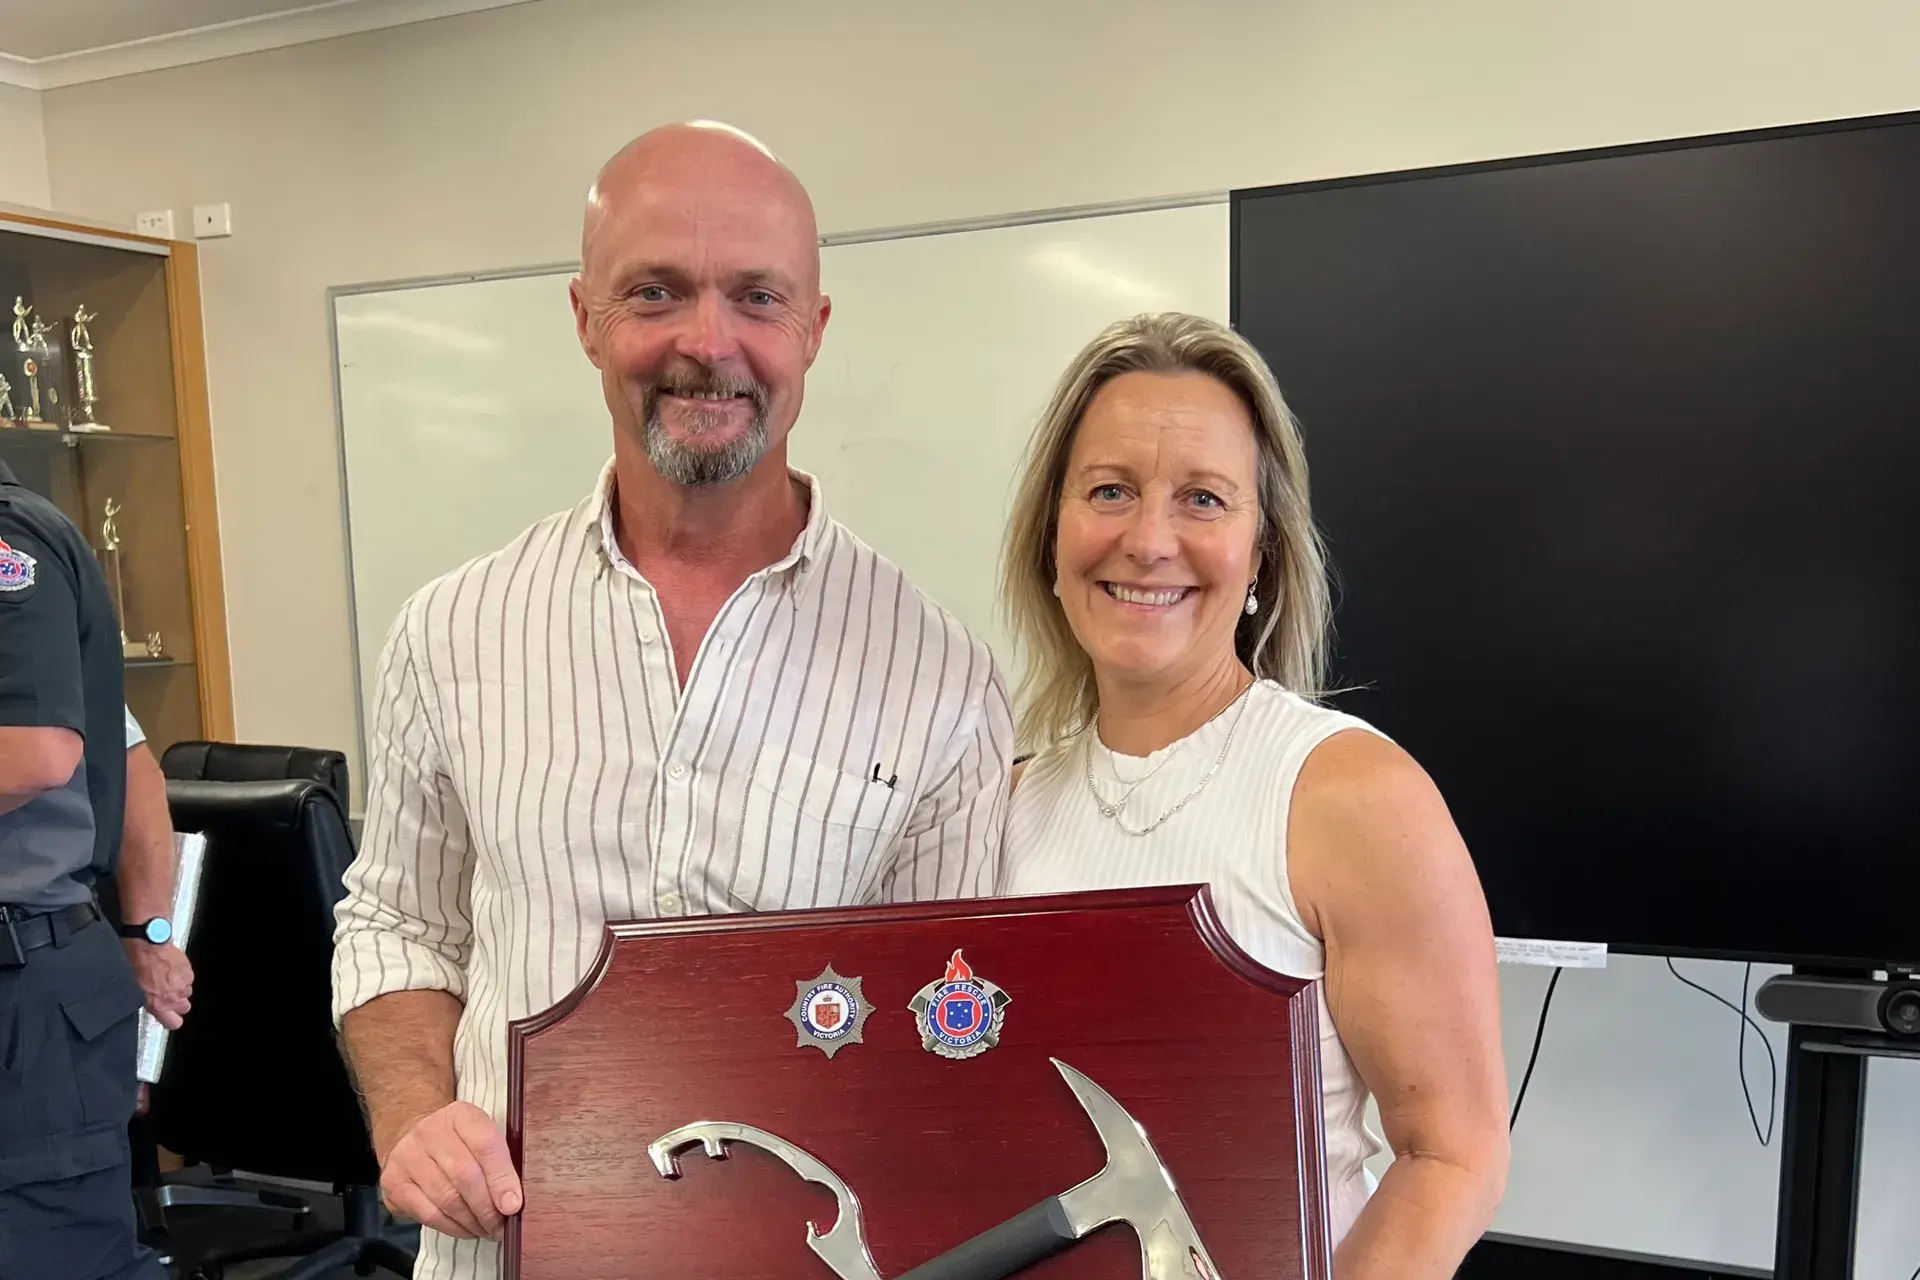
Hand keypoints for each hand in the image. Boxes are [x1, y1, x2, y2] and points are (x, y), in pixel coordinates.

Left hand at [122, 939, 192, 1030]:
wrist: (148, 946)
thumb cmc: (137, 966)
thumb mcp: (136, 991)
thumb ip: (150, 1002)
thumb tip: (154, 1004)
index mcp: (158, 1005)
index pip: (174, 1023)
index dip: (172, 1019)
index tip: (169, 1015)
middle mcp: (173, 997)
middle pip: (185, 1008)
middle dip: (178, 1002)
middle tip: (168, 994)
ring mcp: (183, 984)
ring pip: (187, 992)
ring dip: (180, 987)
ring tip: (168, 978)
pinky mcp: (189, 972)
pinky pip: (188, 978)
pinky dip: (182, 975)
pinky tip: (172, 969)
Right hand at [380, 1101, 522, 1238]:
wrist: (411, 1136)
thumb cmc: (456, 1142)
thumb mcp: (480, 1136)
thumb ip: (499, 1160)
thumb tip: (514, 1200)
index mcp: (460, 1115)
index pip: (485, 1144)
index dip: (502, 1178)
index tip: (513, 1205)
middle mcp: (429, 1131)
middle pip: (465, 1175)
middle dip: (487, 1208)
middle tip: (501, 1226)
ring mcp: (407, 1156)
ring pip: (446, 1198)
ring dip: (471, 1221)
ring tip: (487, 1230)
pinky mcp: (393, 1182)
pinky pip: (428, 1213)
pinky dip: (452, 1227)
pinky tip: (465, 1229)